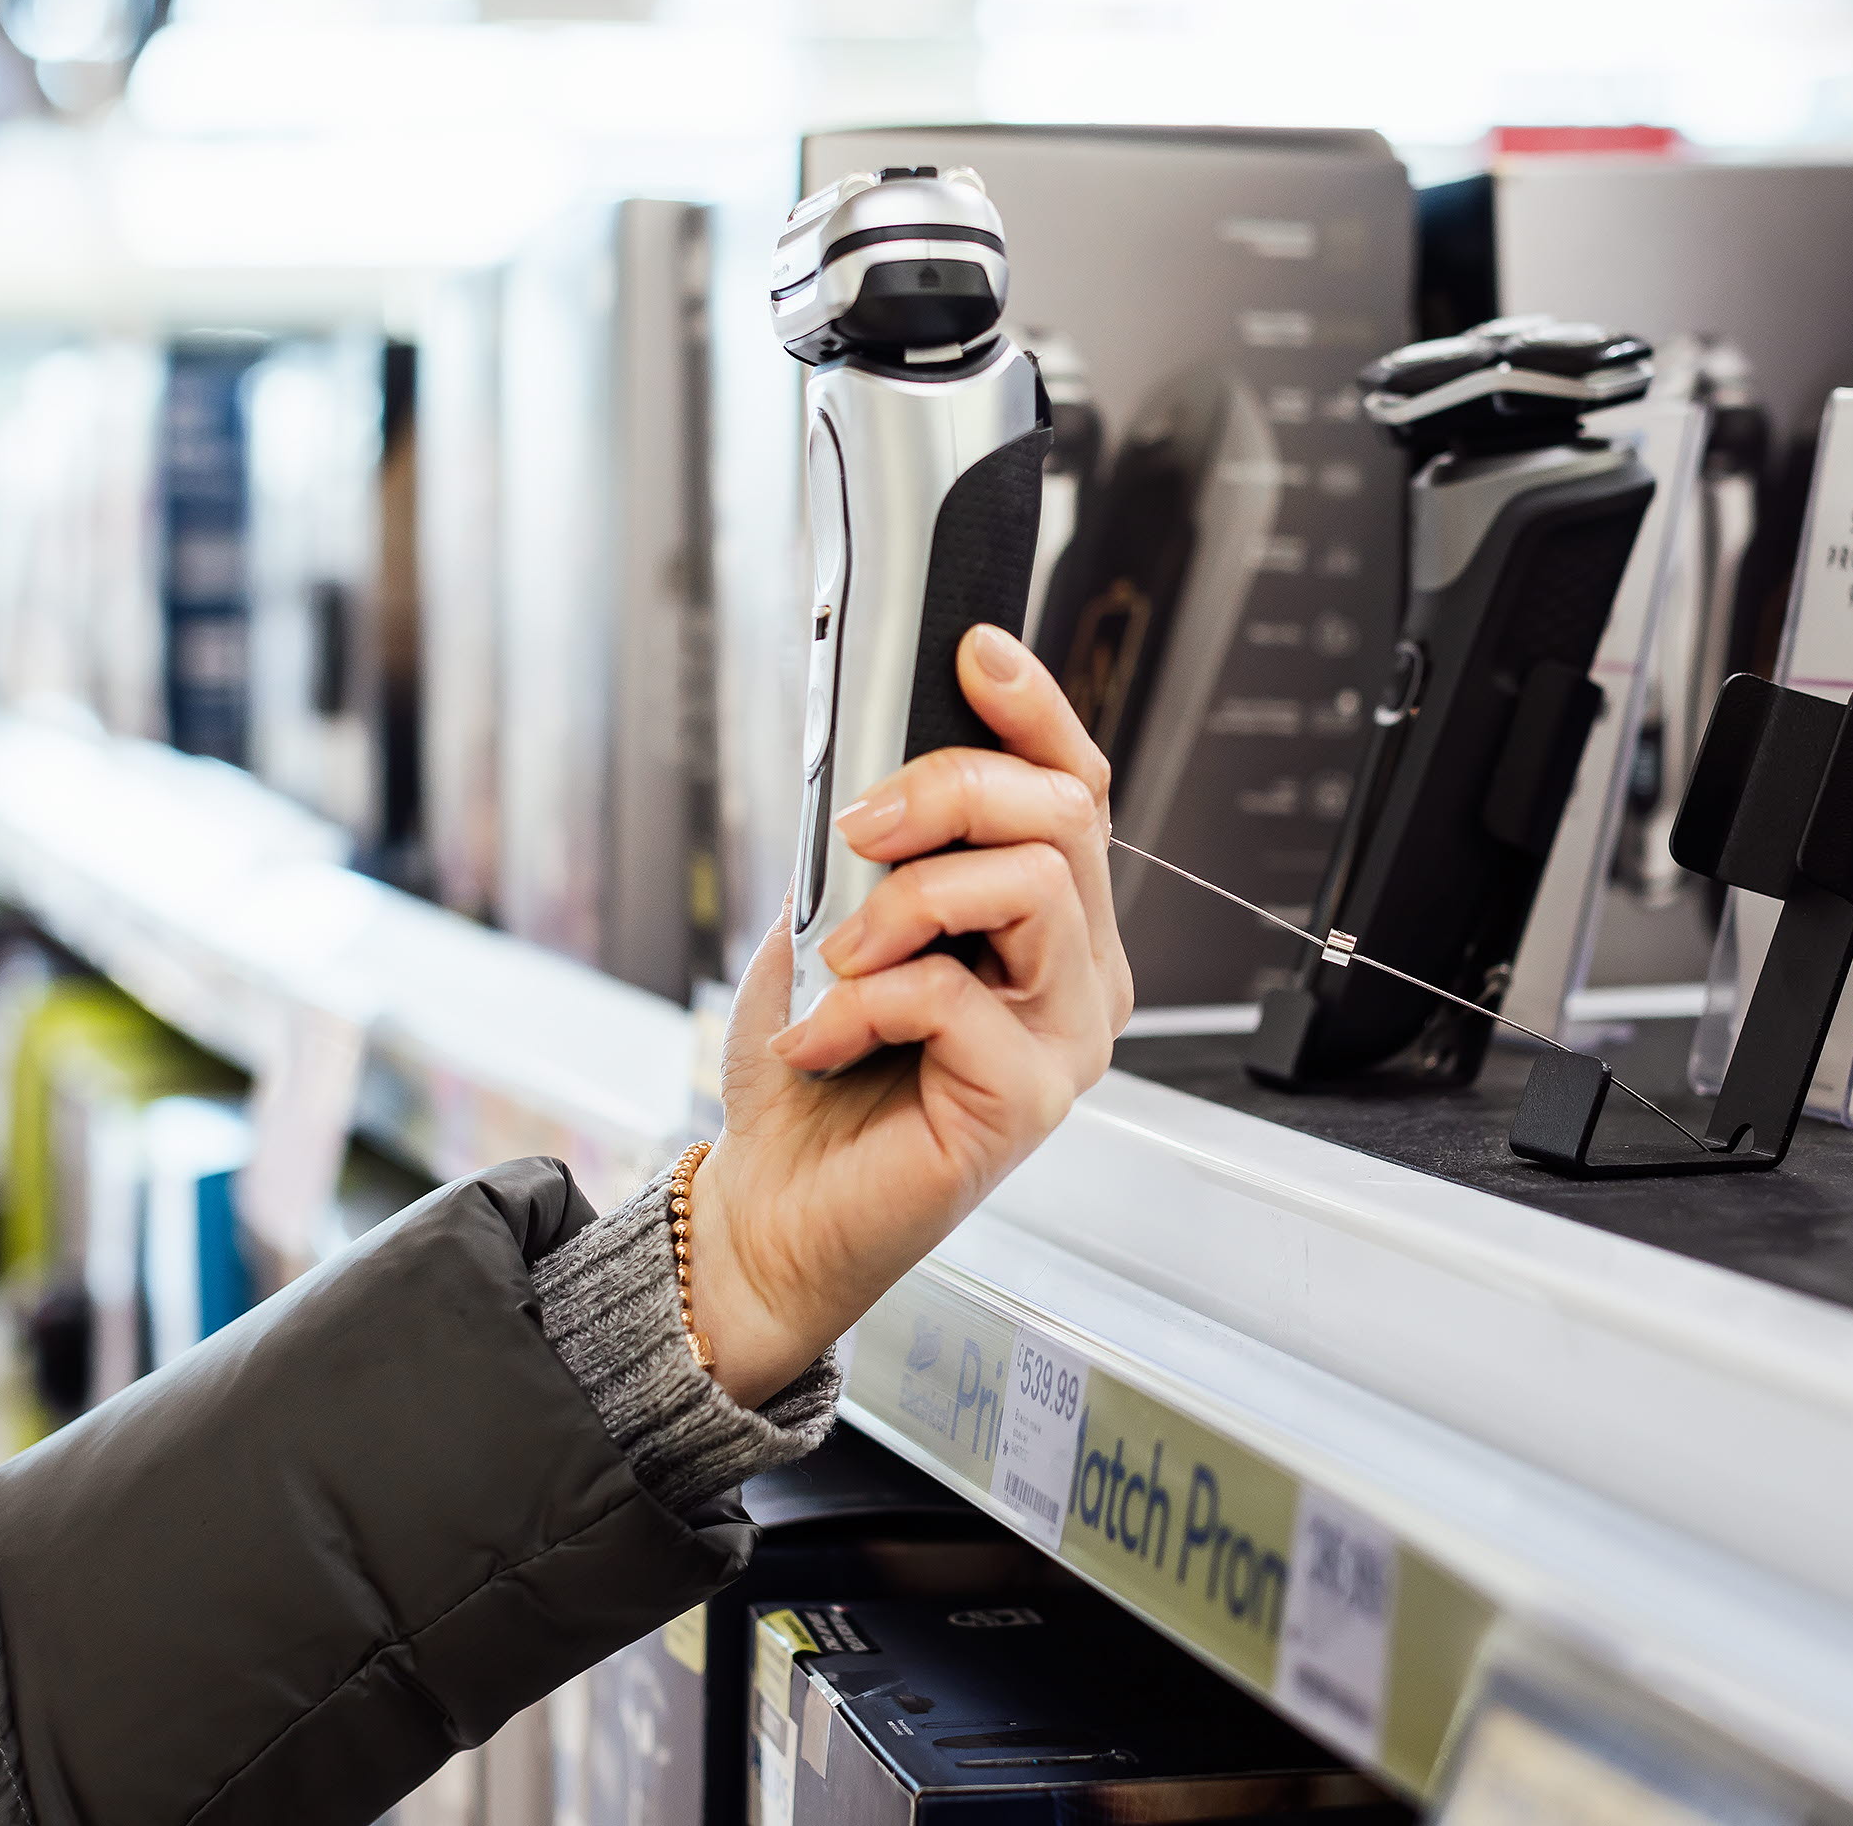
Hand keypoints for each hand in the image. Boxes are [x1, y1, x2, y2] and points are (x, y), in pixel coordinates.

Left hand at [688, 624, 1134, 1404]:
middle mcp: (1080, 974)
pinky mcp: (1029, 1099)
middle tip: (859, 826)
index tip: (974, 651)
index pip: (1077, 786)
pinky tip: (822, 1038)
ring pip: (1028, 884)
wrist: (773, 1201)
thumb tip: (880, 761)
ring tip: (839, 956)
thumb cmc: (813, 1068)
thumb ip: (884, 847)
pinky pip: (954, 992)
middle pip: (1063, 813)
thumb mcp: (837, 918)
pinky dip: (862, 1001)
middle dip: (950, 787)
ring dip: (905, 899)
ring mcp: (1066, 1038)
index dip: (1035, 708)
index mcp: (1050, 922)